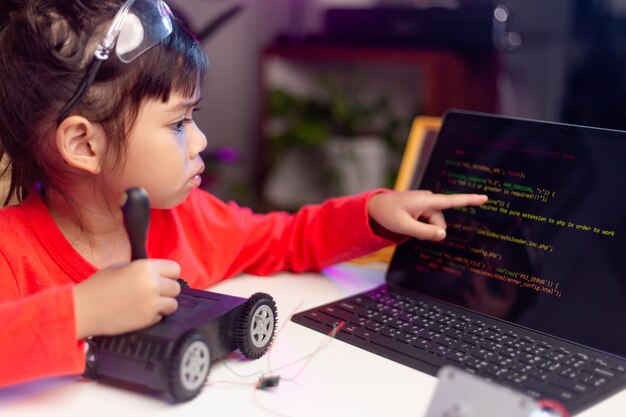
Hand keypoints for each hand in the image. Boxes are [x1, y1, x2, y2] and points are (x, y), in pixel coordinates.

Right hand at [73, 259, 181, 338]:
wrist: (84, 309)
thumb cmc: (99, 286)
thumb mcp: (122, 267)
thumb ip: (143, 269)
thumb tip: (158, 273)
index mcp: (146, 267)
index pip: (175, 268)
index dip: (169, 274)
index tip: (163, 278)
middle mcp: (153, 284)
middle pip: (176, 287)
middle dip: (166, 290)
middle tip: (153, 293)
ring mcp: (152, 303)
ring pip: (173, 304)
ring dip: (164, 304)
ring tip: (149, 304)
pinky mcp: (148, 319)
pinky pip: (161, 316)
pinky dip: (154, 316)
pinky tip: (139, 312)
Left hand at [367, 190, 487, 240]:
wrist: (375, 206)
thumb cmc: (387, 214)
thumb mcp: (404, 227)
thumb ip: (424, 232)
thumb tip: (443, 235)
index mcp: (426, 201)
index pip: (452, 201)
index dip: (470, 200)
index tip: (485, 197)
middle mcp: (429, 199)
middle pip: (440, 223)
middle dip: (430, 231)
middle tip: (410, 229)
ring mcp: (426, 203)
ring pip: (434, 224)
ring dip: (424, 229)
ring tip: (407, 223)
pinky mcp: (423, 207)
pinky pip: (428, 221)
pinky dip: (421, 226)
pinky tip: (409, 222)